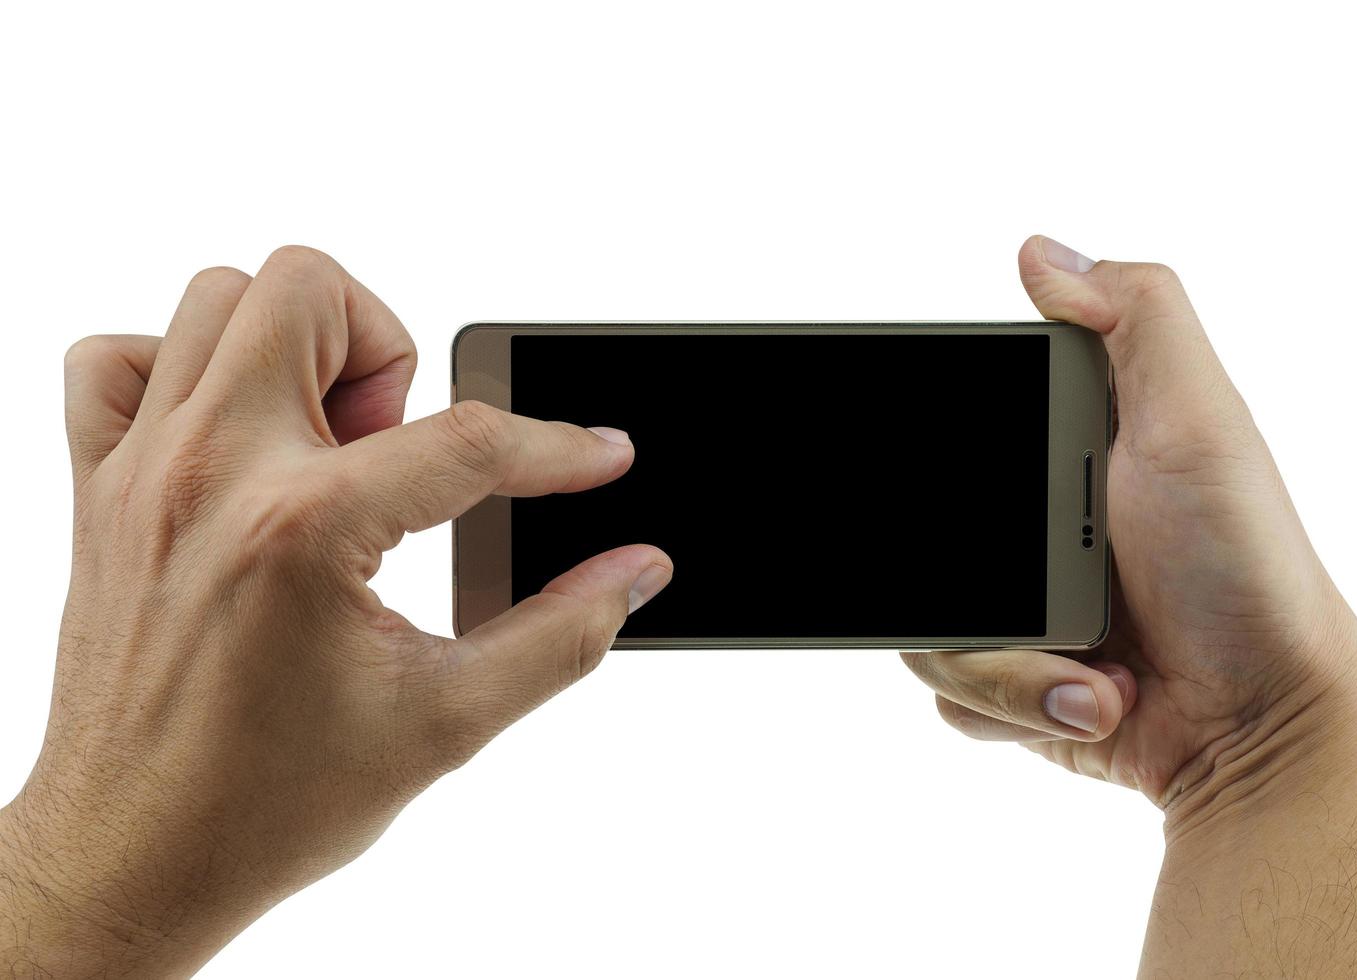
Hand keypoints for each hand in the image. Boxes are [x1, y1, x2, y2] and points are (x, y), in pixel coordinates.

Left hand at [0, 246, 671, 976]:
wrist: (132, 861)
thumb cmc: (266, 805)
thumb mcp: (446, 721)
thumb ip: (562, 635)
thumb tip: (635, 572)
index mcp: (304, 530)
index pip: (468, 439)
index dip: (561, 449)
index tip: (601, 459)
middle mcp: (212, 475)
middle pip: (312, 288)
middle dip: (392, 348)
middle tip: (403, 447)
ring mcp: (140, 474)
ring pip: (217, 299)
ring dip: (298, 346)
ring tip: (331, 442)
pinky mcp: (97, 492)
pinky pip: (117, 360)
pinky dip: (182, 370)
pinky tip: (239, 442)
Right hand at [902, 237, 1356, 975]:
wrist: (1262, 723)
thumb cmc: (1244, 567)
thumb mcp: (1202, 418)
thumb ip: (1135, 316)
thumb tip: (1037, 251)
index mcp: (1063, 454)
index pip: (955, 434)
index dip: (930, 455)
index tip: (958, 488)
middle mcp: (1034, 528)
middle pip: (917, 547)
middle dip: (975, 593)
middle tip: (1056, 602)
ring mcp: (1023, 610)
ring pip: (927, 634)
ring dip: (1010, 669)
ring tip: (1092, 674)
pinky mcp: (1020, 686)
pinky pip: (955, 697)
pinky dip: (1014, 708)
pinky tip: (1087, 703)